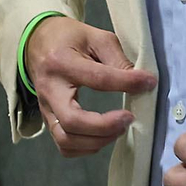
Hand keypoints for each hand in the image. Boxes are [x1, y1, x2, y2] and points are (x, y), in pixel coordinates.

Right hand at [25, 16, 155, 155]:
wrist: (37, 43)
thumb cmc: (69, 38)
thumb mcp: (95, 37)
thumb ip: (117, 59)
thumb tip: (141, 82)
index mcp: (61, 62)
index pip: (97, 78)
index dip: (126, 82)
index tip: (148, 83)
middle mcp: (50, 89)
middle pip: (73, 121)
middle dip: (105, 126)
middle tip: (128, 118)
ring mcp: (46, 108)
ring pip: (66, 139)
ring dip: (98, 140)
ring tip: (119, 128)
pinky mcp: (48, 119)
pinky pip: (64, 145)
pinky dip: (85, 148)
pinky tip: (102, 136)